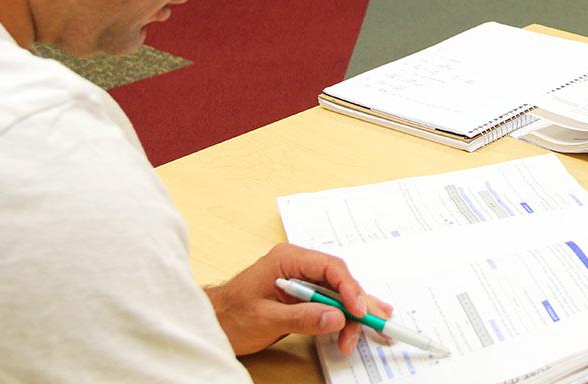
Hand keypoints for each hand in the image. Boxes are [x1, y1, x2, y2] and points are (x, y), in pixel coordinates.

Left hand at [205, 243, 392, 355]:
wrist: (211, 322)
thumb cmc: (230, 316)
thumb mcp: (265, 318)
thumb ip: (302, 316)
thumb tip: (336, 316)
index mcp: (288, 258)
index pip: (329, 268)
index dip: (349, 289)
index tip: (359, 311)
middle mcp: (298, 264)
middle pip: (339, 280)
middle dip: (358, 304)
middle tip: (376, 323)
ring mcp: (302, 278)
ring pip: (338, 291)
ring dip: (353, 313)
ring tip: (372, 330)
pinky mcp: (303, 294)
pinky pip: (330, 300)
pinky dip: (345, 313)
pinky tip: (364, 318)